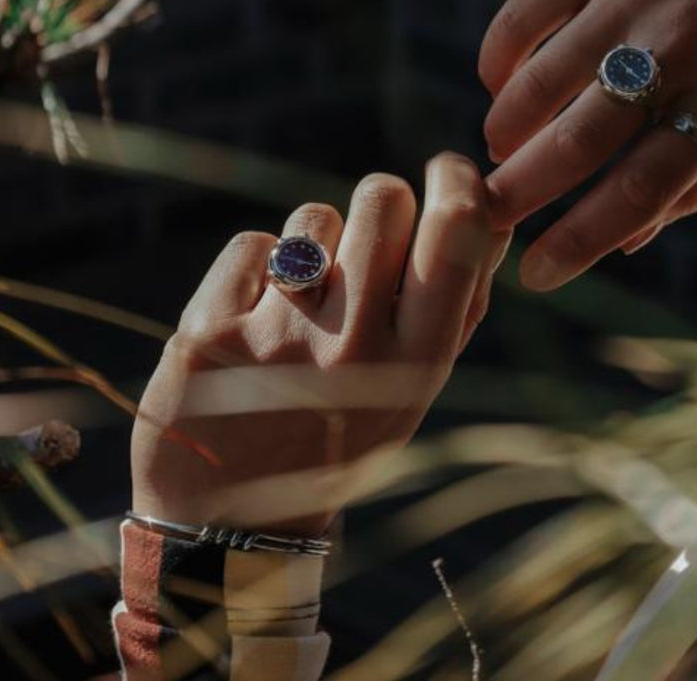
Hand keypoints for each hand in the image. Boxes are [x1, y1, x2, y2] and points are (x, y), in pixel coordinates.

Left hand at [131, 155, 505, 537]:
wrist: (229, 527)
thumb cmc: (342, 434)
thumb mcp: (415, 389)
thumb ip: (458, 302)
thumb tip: (489, 205)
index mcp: (416, 365)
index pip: (456, 231)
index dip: (458, 181)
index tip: (447, 170)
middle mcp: (353, 349)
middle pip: (383, 197)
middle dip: (378, 205)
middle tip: (365, 242)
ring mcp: (276, 339)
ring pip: (314, 217)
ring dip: (313, 246)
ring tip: (302, 307)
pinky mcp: (207, 331)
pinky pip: (253, 244)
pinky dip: (255, 272)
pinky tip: (252, 324)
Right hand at [479, 0, 696, 291]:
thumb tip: (628, 243)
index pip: (646, 185)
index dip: (584, 238)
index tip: (537, 273)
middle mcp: (682, 41)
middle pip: (584, 138)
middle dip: (522, 192)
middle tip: (488, 216)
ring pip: (543, 79)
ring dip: (507, 129)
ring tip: (501, 151)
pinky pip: (526, 14)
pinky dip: (500, 60)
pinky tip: (500, 84)